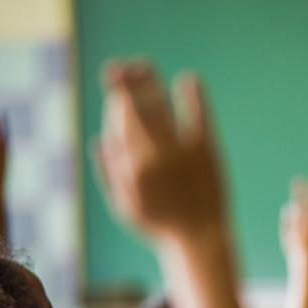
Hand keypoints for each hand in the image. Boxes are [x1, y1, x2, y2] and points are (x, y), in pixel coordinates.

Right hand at [96, 62, 225, 244]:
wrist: (199, 239)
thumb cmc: (159, 226)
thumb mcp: (125, 206)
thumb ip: (110, 173)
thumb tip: (100, 138)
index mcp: (132, 167)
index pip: (119, 121)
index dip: (116, 99)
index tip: (116, 88)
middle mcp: (154, 156)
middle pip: (137, 108)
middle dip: (126, 82)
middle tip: (123, 67)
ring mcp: (181, 153)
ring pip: (161, 108)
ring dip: (150, 82)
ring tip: (143, 67)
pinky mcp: (207, 152)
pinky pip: (199, 117)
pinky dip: (193, 96)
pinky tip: (189, 79)